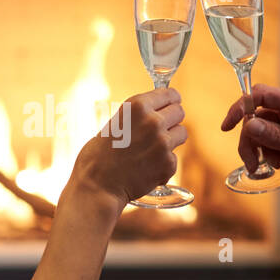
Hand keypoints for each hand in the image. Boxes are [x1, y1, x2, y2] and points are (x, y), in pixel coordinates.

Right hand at [70, 87, 185, 206]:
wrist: (97, 186)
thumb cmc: (98, 156)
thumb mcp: (114, 123)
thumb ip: (136, 117)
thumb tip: (155, 114)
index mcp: (137, 106)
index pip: (170, 94)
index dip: (171, 100)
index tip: (171, 104)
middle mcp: (153, 121)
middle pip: (179, 112)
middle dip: (172, 120)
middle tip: (161, 130)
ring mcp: (163, 143)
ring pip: (181, 134)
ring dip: (171, 140)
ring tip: (152, 151)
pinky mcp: (168, 164)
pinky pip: (174, 158)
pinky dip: (164, 164)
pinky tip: (147, 169)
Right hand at [220, 85, 279, 195]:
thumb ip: (277, 137)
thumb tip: (249, 124)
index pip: (261, 95)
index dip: (240, 107)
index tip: (227, 126)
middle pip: (258, 115)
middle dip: (250, 139)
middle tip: (252, 163)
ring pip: (264, 128)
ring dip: (261, 148)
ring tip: (273, 166)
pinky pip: (274, 138)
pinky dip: (271, 151)